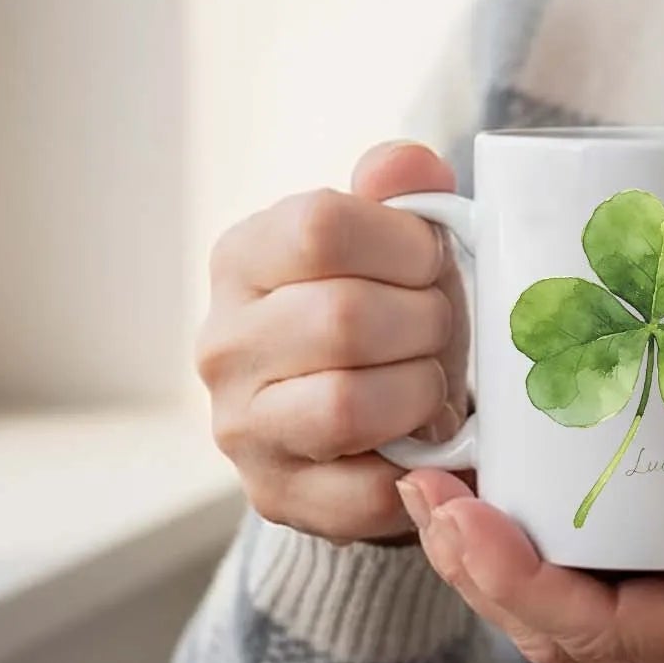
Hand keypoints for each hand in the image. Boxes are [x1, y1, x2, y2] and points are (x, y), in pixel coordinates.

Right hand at [197, 141, 472, 546]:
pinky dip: (419, 465)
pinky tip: (426, 440)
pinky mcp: (275, 496)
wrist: (377, 417)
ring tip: (429, 381)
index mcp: (245, 256)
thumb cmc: (392, 309)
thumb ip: (405, 189)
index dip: (404, 244)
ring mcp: (240, 426)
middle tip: (439, 328)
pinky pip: (366, 488)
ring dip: (420, 391)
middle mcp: (223, 342)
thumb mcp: (402, 241)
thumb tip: (405, 166)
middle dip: (426, 322)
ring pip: (347, 405)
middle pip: (344, 318)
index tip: (430, 262)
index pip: (320, 227)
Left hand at [395, 451, 663, 662]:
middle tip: (427, 486)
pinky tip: (527, 487)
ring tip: (449, 486)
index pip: (592, 631)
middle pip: (560, 627)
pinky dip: (548, 539)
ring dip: (499, 555)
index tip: (458, 510)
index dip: (513, 579)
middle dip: (479, 566)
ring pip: (570, 607)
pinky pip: (603, 577)